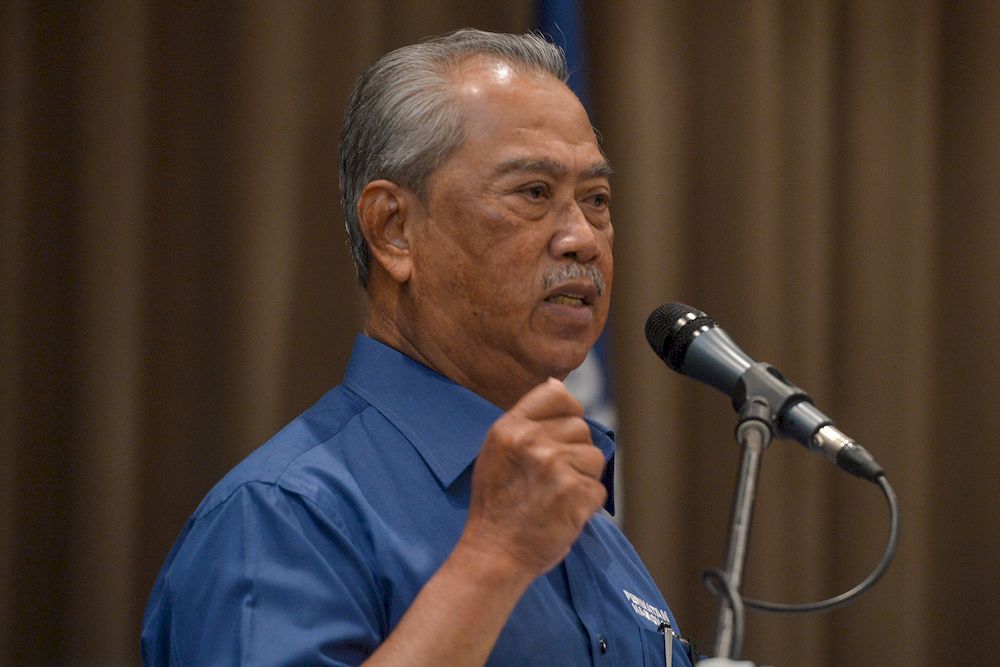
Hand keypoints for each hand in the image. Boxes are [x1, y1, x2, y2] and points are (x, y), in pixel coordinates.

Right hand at [460, 377, 607, 577]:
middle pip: (580, 428)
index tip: (561, 435)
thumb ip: (525, 421)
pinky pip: (598, 489)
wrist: (494, 554)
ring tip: (556, 497)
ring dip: (583, 479)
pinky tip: (563, 513)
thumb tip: (557, 384)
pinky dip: (586, 505)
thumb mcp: (495, 453)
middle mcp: (531, 441)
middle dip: (575, 453)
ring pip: (594, 457)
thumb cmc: (496, 507)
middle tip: (552, 479)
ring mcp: (554, 466)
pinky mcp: (574, 493)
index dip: (568, 412)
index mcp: (509, 428)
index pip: (557, 394)